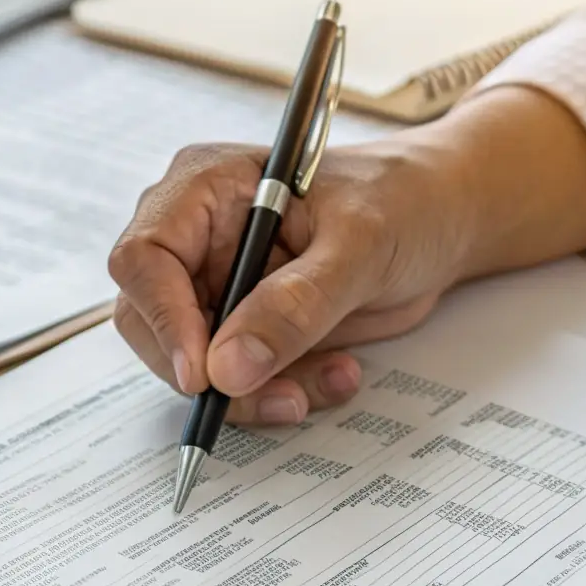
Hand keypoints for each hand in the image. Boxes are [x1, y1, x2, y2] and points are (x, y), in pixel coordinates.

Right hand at [109, 86, 585, 423]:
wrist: (441, 219)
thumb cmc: (402, 201)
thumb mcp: (358, 246)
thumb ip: (294, 305)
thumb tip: (227, 366)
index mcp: (204, 188)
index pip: (144, 259)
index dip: (163, 320)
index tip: (203, 375)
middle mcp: (195, 238)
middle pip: (153, 324)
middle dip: (213, 374)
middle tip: (279, 397)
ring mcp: (216, 286)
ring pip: (194, 365)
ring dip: (256, 392)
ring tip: (330, 379)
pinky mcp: (244, 327)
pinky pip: (237, 380)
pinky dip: (281, 392)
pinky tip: (335, 373)